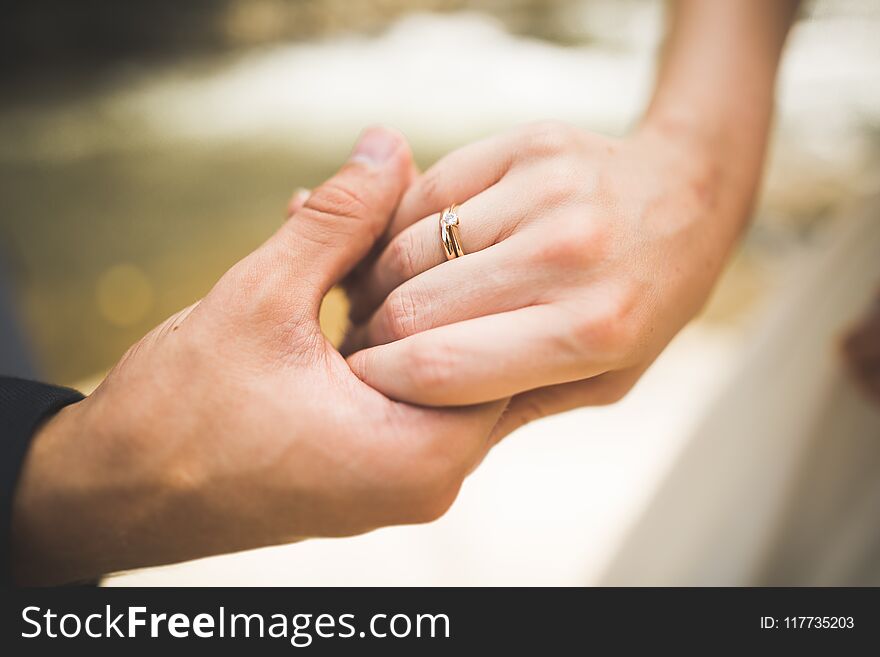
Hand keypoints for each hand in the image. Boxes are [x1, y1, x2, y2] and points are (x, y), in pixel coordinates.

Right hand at [12, 127, 505, 584]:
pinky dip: (369, 331)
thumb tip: (389, 147)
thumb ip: (339, 220)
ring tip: (339, 240)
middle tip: (382, 211)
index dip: (459, 258)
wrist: (114, 495)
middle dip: (418, 273)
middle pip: (464, 345)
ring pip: (426, 359)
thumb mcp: (262, 297)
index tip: (424, 204)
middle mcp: (429, 478)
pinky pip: (393, 384)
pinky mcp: (370, 468)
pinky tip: (328, 278)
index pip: (496, 334)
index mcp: (422, 452)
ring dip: (387, 297)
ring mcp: (400, 478)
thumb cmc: (175, 417)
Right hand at [344, 121, 751, 437]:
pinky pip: (426, 191)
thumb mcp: (602, 382)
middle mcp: (569, 256)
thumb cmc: (643, 306)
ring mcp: (547, 191)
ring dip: (381, 281)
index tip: (363, 385)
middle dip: (373, 335)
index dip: (381, 382)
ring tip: (387, 298)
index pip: (441, 368)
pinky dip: (403, 227)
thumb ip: (514, 408)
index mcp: (590, 333)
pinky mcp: (526, 144)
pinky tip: (412, 250)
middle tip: (369, 343)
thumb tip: (420, 436)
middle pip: (413, 310)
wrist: (688, 196)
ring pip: (407, 247)